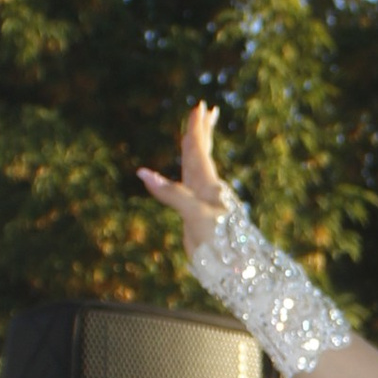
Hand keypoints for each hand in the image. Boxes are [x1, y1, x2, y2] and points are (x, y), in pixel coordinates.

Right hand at [134, 101, 230, 260]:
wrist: (234, 269)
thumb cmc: (220, 241)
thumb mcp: (194, 214)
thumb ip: (170, 193)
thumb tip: (143, 173)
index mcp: (207, 185)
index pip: (199, 150)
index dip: (197, 129)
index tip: (200, 107)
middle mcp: (206, 189)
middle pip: (203, 153)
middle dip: (202, 131)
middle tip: (204, 109)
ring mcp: (203, 202)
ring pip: (200, 168)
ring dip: (199, 149)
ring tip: (199, 135)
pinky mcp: (199, 216)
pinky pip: (192, 186)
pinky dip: (189, 173)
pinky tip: (191, 175)